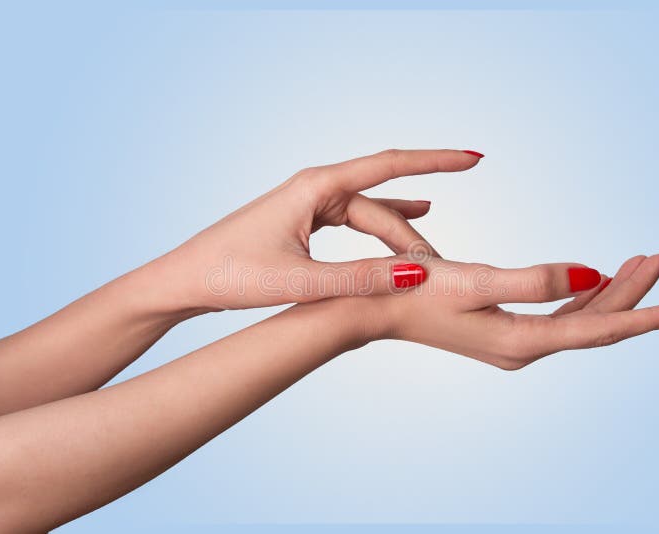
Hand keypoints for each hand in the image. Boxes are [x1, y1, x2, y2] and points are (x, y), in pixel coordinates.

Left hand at [160, 149, 482, 309]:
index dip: (436, 162)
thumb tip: (417, 274)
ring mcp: (309, 204)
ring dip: (400, 234)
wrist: (185, 279)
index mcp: (316, 187)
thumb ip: (359, 279)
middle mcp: (315, 188)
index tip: (474, 158)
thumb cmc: (231, 275)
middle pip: (382, 207)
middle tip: (442, 273)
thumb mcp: (300, 281)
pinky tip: (408, 219)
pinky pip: (355, 221)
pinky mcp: (304, 222)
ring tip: (437, 249)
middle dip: (413, 238)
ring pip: (369, 217)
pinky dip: (382, 225)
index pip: (389, 165)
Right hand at [363, 254, 658, 369]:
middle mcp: (524, 347)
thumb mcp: (476, 282)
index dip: (647, 317)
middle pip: (595, 323)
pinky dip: (583, 296)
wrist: (376, 306)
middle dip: (633, 293)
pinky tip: (594, 279)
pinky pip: (559, 315)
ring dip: (611, 292)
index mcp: (523, 340)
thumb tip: (591, 275)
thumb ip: (535, 281)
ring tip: (641, 263)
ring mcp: (515, 340)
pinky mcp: (504, 328)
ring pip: (579, 319)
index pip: (600, 330)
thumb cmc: (417, 292)